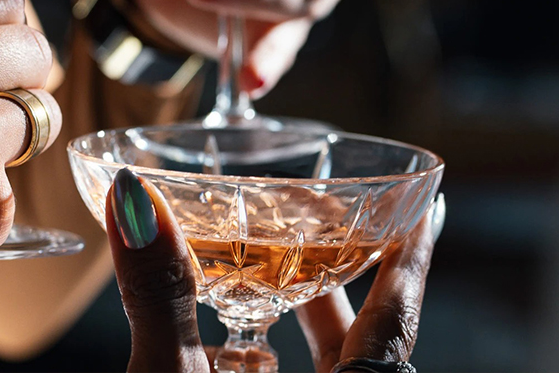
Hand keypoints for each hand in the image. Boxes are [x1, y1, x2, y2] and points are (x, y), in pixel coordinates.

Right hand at [106, 167, 442, 372]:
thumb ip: (161, 296)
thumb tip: (135, 202)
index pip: (396, 315)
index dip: (410, 258)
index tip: (423, 208)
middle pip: (362, 334)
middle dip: (337, 270)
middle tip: (321, 217)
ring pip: (322, 360)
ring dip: (291, 310)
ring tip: (266, 263)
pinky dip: (252, 350)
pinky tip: (226, 338)